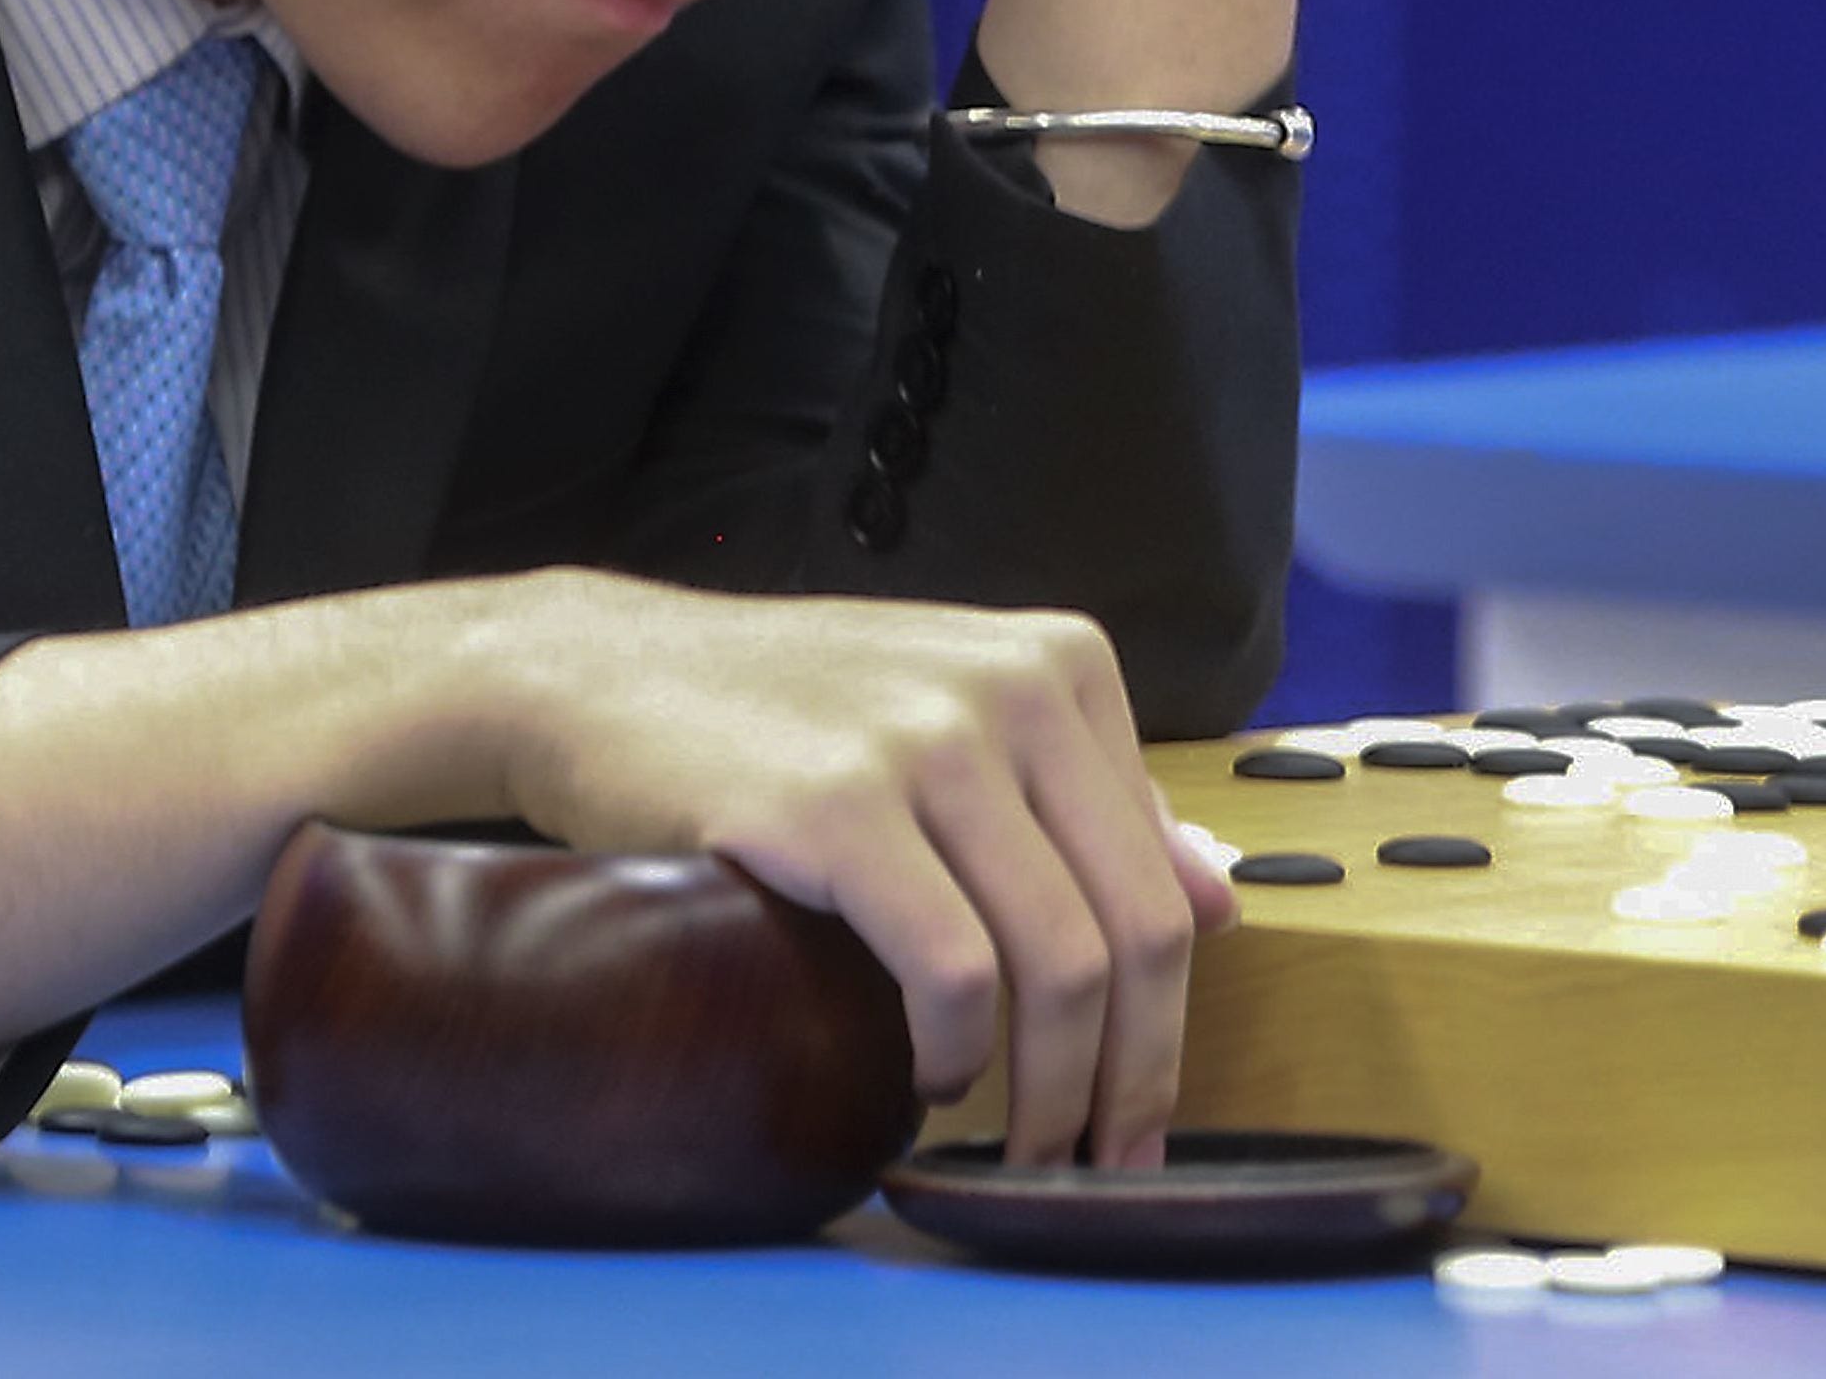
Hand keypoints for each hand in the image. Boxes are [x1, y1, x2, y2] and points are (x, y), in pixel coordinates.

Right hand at [482, 569, 1236, 1167]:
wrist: (606, 670)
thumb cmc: (787, 710)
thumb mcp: (960, 716)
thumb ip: (1088, 800)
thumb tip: (1219, 898)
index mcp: (1061, 665)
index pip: (1160, 877)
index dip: (1169, 1017)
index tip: (1141, 1100)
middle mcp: (1012, 690)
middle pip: (1132, 931)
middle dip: (1131, 1077)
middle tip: (1101, 1160)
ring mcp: (922, 742)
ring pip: (1058, 963)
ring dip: (1052, 1092)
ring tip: (1019, 1142)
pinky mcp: (835, 806)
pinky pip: (951, 968)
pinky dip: (956, 1053)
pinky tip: (931, 1078)